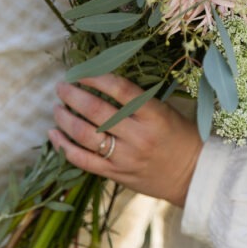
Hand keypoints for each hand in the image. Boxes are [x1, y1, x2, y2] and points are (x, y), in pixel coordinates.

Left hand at [50, 73, 202, 206]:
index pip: (120, 89)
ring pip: (84, 135)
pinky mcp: (115, 174)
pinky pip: (82, 161)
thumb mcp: (166, 111)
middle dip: (73, 96)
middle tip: (61, 87)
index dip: (96, 77)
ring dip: (65, 118)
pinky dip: (64, 147)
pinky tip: (54, 135)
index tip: (81, 71)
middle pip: (96, 111)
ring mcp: (125, 157)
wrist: (192, 175)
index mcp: (154, 115)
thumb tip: (102, 82)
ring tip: (56, 108)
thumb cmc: (181, 137)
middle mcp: (138, 136)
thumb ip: (137, 100)